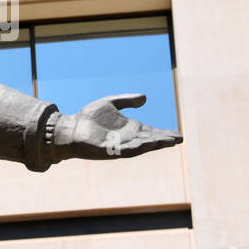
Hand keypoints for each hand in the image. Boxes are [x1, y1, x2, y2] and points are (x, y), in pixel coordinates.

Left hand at [49, 94, 182, 161]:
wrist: (70, 127)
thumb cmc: (87, 118)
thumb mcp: (110, 103)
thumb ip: (126, 101)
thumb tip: (145, 98)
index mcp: (129, 129)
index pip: (151, 132)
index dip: (164, 133)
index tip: (177, 134)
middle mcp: (127, 139)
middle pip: (150, 140)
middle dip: (164, 140)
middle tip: (179, 139)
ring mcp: (119, 146)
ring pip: (141, 146)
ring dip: (154, 144)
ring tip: (168, 141)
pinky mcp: (109, 150)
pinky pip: (126, 150)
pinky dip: (138, 147)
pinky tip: (148, 144)